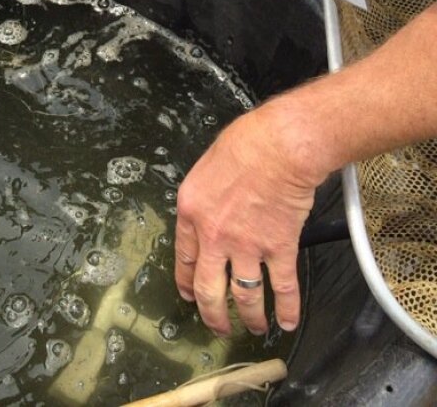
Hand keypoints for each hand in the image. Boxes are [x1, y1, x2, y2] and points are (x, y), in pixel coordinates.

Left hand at [173, 102, 321, 336]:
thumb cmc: (246, 143)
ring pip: (244, 295)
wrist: (279, 147)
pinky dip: (286, 310)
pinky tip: (288, 322)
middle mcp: (214, 235)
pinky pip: (282, 288)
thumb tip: (211, 208)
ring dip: (250, 317)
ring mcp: (246, 246)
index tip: (190, 295)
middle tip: (218, 326)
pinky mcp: (278, 249)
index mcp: (192, 211)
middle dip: (212, 314)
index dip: (187, 281)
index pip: (184, 257)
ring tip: (254, 328)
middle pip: (209, 287)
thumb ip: (206, 196)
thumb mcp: (206, 166)